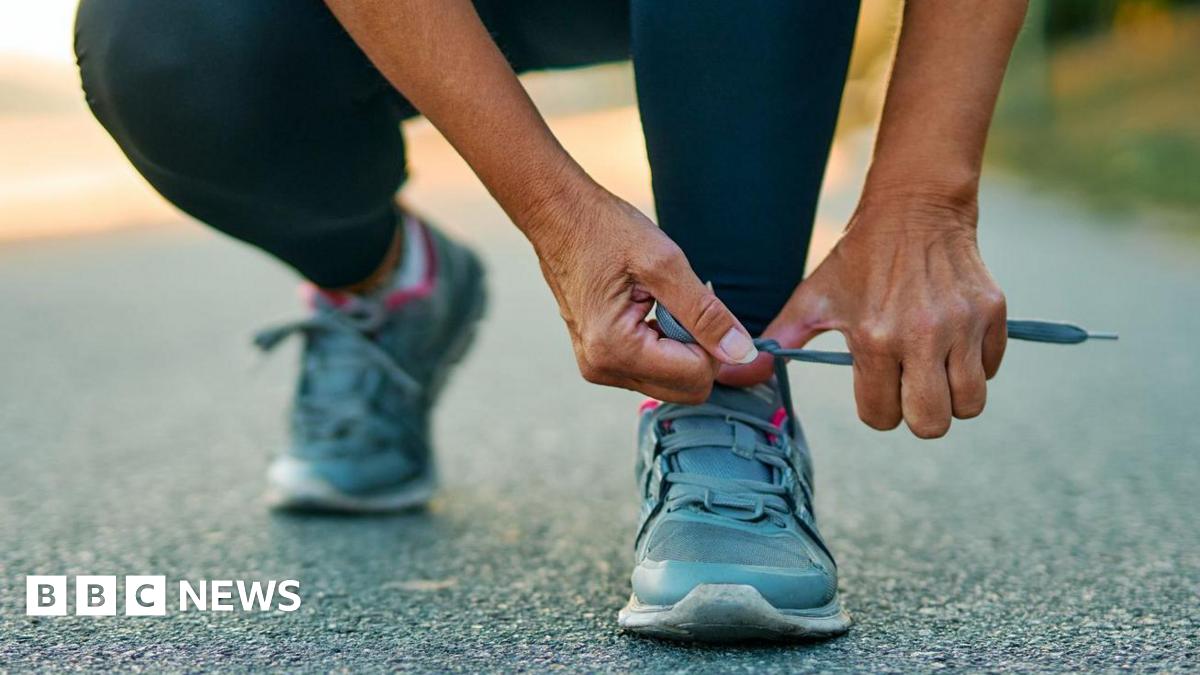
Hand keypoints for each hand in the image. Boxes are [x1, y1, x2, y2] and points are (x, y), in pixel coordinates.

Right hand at [528, 186, 756, 403]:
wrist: (557, 217)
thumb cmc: (604, 230)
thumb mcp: (665, 263)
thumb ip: (706, 313)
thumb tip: (742, 353)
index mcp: (616, 349)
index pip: (696, 377)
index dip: (713, 344)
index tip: (698, 304)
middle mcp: (603, 368)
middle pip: (684, 390)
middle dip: (697, 351)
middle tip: (683, 305)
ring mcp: (598, 367)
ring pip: (669, 382)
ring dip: (679, 346)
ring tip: (659, 302)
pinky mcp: (599, 359)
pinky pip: (649, 370)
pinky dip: (663, 345)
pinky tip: (648, 309)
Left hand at [719, 195, 1006, 437]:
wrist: (914, 206)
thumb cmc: (857, 259)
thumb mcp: (812, 297)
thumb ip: (779, 340)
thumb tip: (735, 371)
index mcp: (875, 338)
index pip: (882, 417)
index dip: (876, 409)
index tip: (875, 387)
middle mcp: (923, 336)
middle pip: (932, 424)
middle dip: (917, 416)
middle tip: (907, 388)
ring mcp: (963, 325)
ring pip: (969, 404)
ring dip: (950, 396)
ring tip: (931, 369)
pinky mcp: (993, 313)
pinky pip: (991, 368)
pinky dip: (974, 366)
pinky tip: (950, 342)